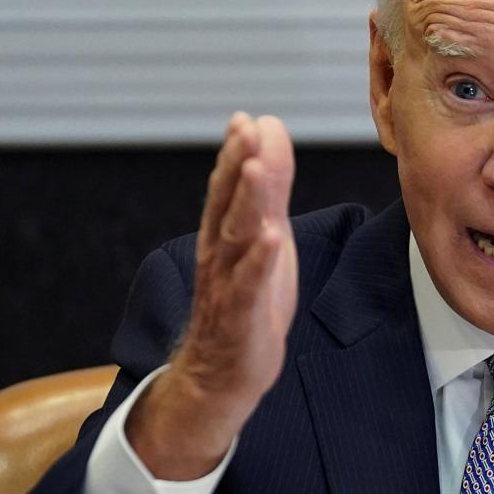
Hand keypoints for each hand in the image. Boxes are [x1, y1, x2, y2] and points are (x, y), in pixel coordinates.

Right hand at [125, 112, 296, 479]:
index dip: (237, 152)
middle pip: (228, 204)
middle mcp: (220, 254)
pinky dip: (260, 262)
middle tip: (245, 127)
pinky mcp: (242, 317)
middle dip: (236, 164)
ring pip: (236, 238)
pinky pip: (249, 286)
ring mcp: (228, 285)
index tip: (248, 118)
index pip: (228, 187)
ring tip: (256, 169)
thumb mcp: (263, 238)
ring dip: (247, 202)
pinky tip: (272, 239)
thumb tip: (270, 135)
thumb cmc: (246, 300)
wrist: (222, 374)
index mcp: (224, 234)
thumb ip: (268, 190)